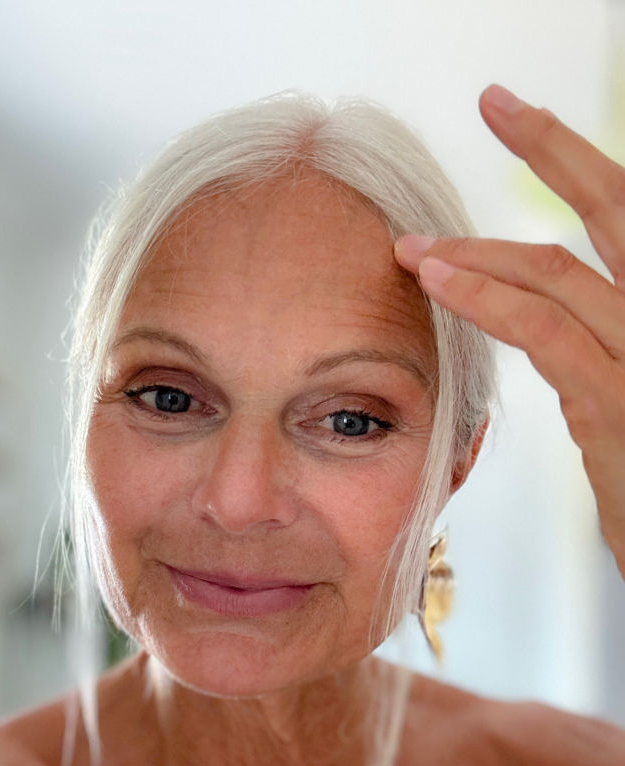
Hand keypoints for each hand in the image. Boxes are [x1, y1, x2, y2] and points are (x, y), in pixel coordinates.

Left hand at [394, 84, 624, 579]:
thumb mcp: (623, 406)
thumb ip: (594, 360)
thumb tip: (552, 334)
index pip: (623, 223)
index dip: (578, 165)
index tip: (527, 121)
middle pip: (617, 211)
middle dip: (555, 149)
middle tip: (499, 105)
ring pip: (562, 272)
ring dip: (479, 250)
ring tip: (415, 244)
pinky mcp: (621, 403)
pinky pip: (548, 333)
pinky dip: (487, 301)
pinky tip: (439, 284)